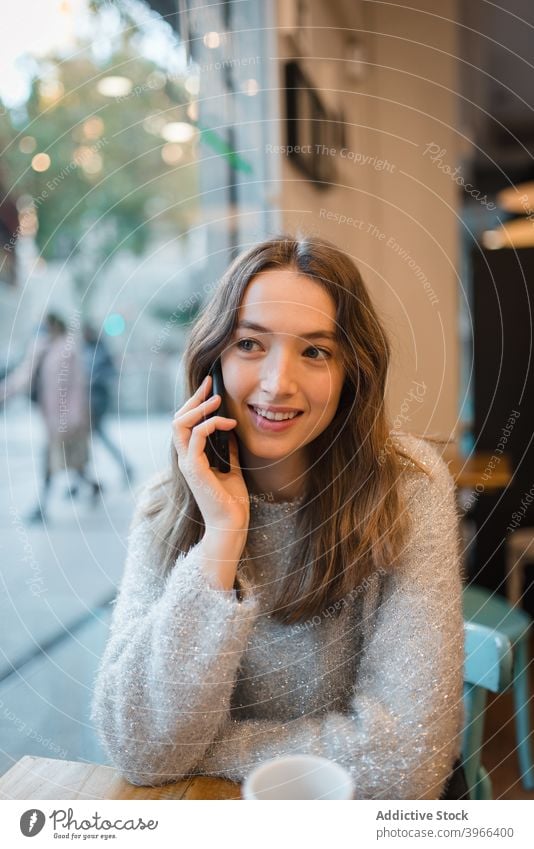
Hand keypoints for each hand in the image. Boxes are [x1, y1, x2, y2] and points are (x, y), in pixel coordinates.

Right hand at [172, 374, 249, 534]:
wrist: (232, 523)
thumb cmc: (231, 500)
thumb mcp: (231, 466)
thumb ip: (227, 449)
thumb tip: (230, 431)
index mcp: (191, 457)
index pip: (185, 424)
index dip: (195, 403)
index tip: (211, 387)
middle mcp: (185, 458)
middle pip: (178, 419)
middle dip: (193, 398)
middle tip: (210, 384)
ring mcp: (187, 463)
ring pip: (180, 424)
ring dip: (199, 408)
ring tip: (217, 400)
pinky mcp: (194, 469)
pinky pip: (196, 437)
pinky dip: (211, 424)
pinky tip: (229, 423)